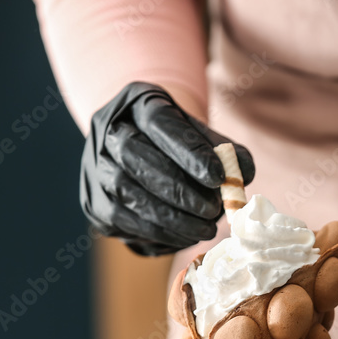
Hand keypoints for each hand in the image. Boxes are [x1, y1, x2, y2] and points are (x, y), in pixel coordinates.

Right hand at [80, 82, 254, 255]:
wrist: (142, 150)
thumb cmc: (179, 143)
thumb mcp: (203, 135)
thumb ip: (226, 152)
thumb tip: (243, 176)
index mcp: (136, 102)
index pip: (160, 122)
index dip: (188, 151)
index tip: (218, 177)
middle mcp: (106, 131)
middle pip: (134, 156)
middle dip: (178, 189)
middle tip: (213, 210)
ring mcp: (95, 168)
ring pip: (127, 194)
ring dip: (171, 218)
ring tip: (206, 229)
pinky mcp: (94, 204)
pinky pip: (125, 222)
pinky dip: (159, 233)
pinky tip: (185, 236)